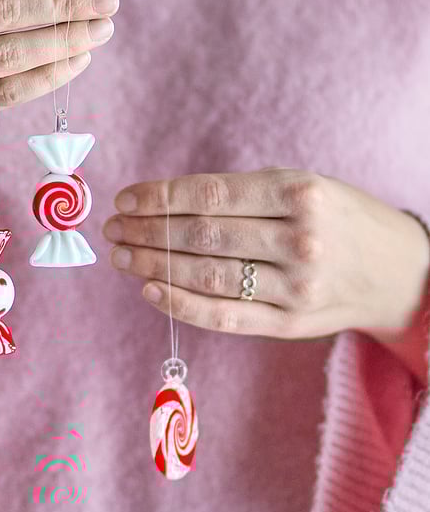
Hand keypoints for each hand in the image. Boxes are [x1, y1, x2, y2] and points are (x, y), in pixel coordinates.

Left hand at [103, 168, 429, 380]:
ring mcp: (294, 286)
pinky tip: (150, 291)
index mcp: (300, 193)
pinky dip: (181, 305)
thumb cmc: (341, 221)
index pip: (210, 195)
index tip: (125, 199)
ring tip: (123, 257)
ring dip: (154, 266)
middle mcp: (299, 239)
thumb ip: (245, 195)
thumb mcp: (306, 187)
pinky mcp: (288, 323)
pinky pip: (223, 316)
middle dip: (147, 232)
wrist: (397, 272)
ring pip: (207, 276)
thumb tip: (167, 204)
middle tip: (114, 229)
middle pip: (202, 236)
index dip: (159, 198)